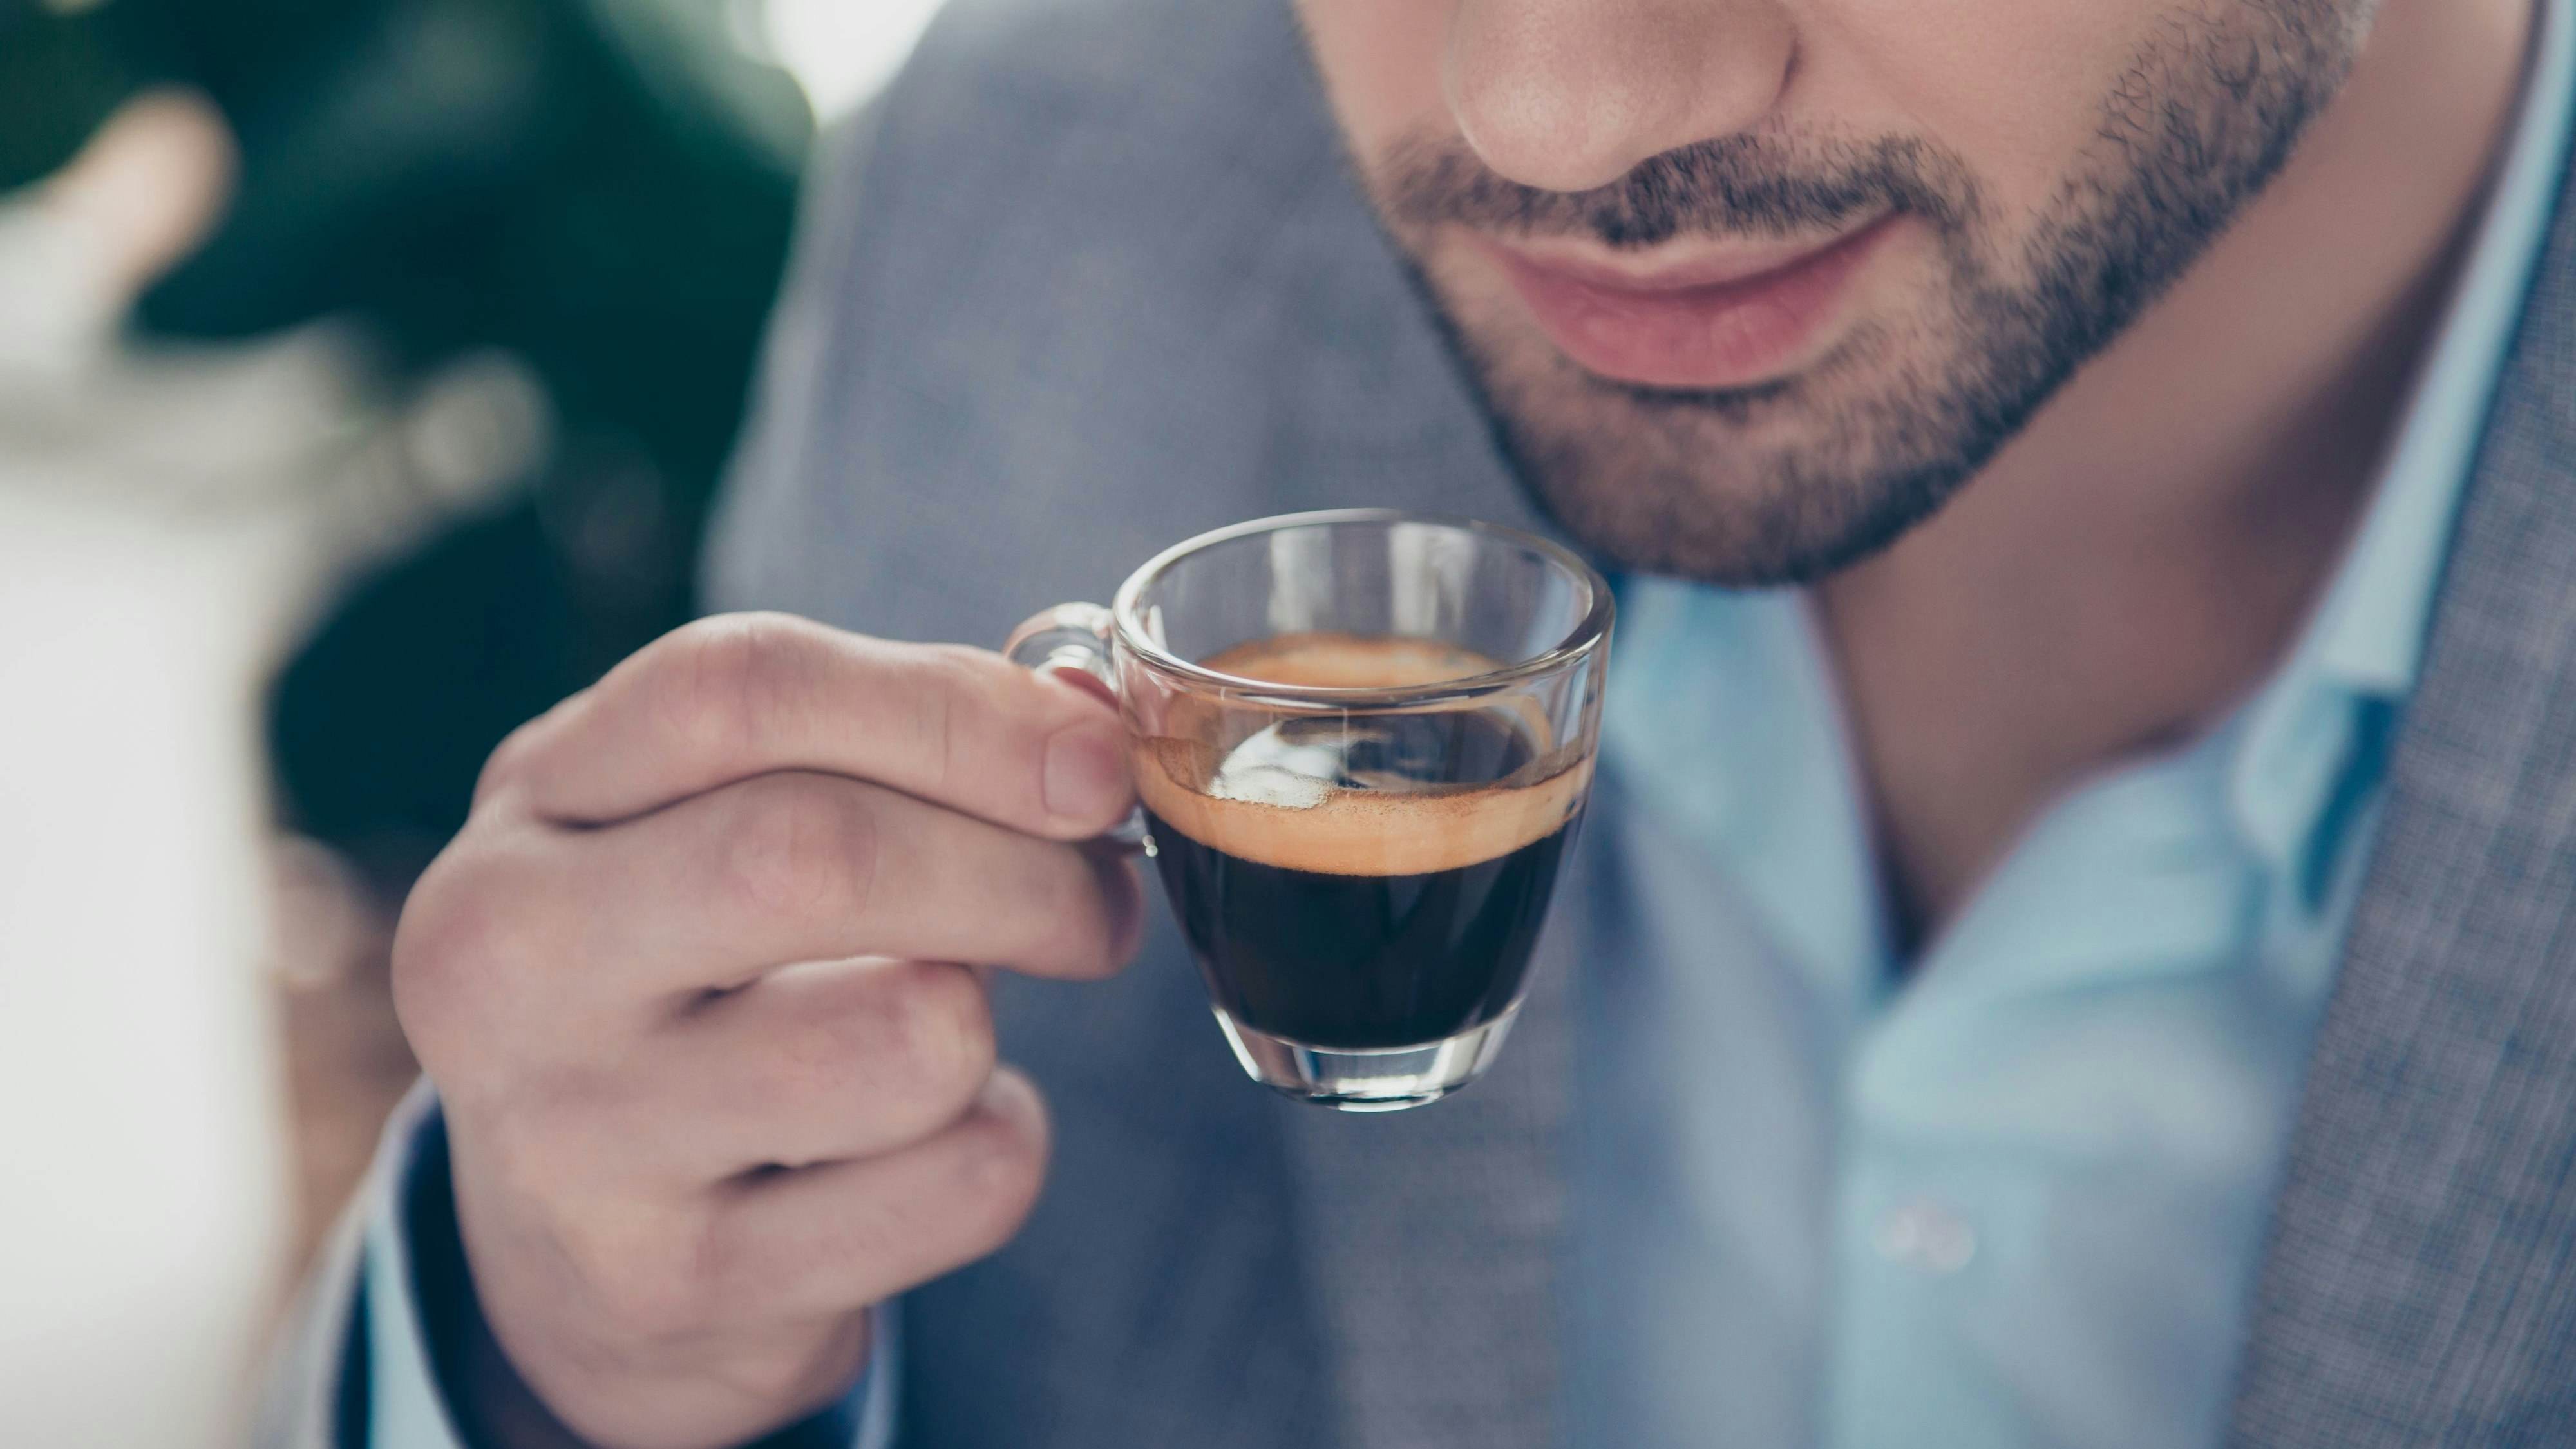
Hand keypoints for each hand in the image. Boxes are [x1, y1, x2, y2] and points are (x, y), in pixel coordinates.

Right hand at [392, 613, 1141, 1448]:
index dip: (955, 708)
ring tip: (947, 1030)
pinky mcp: (676, 1286)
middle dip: (1022, 868)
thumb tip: (1085, 720)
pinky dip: (996, 1150)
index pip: (742, 691)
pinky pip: (957, 1185)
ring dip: (989, 1026)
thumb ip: (875, 745)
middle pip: (816, 854)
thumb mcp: (708, 826)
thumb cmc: (682, 981)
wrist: (565, 1258)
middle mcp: (516, 966)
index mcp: (532, 807)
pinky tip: (922, 1149)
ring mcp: (580, 1142)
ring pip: (912, 1036)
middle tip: (1099, 901)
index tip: (1096, 757)